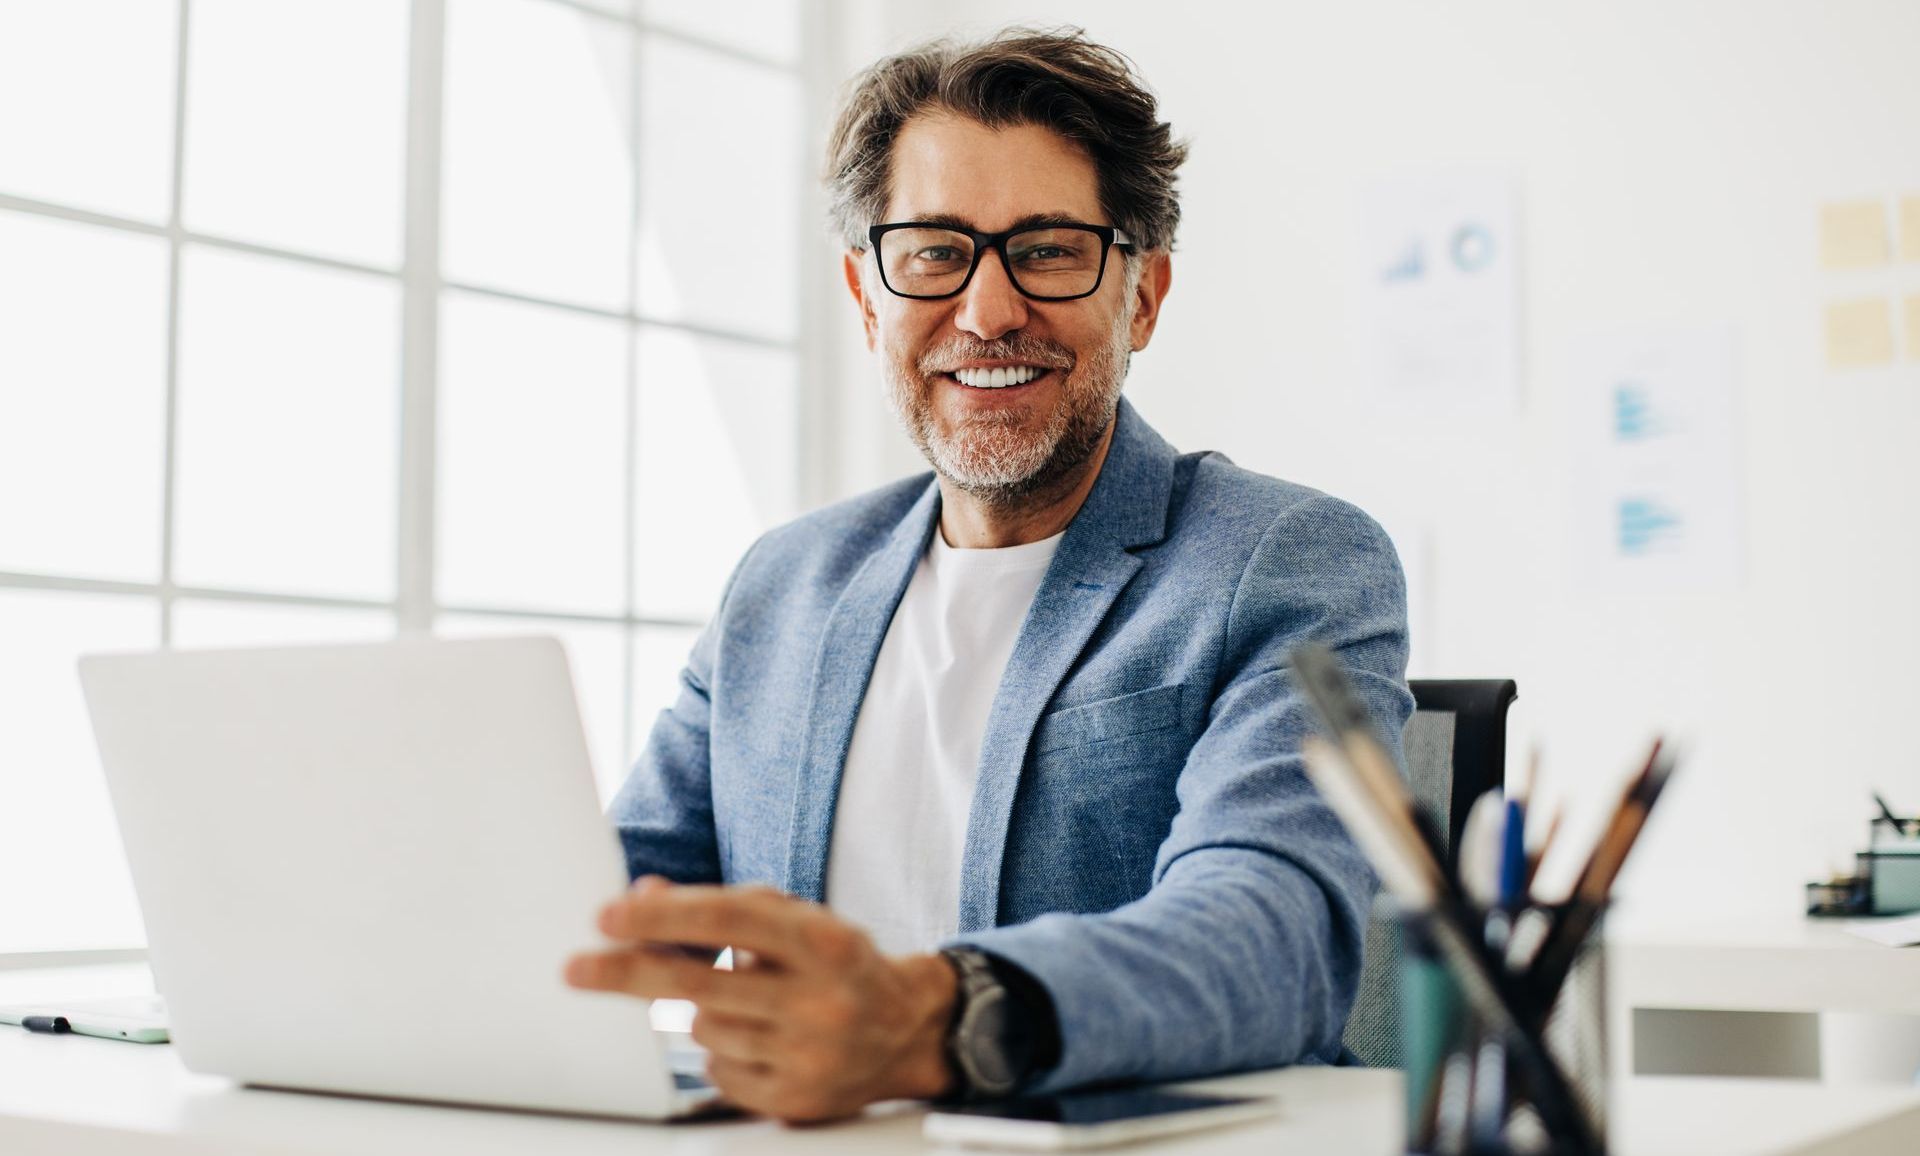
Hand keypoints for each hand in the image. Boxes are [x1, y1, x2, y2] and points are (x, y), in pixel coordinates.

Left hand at [563, 877, 957, 1120]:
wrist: (909, 1028)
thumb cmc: (838, 963)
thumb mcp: (794, 920)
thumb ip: (723, 906)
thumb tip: (645, 896)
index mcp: (823, 940)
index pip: (729, 919)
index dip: (663, 916)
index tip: (609, 915)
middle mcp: (819, 999)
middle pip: (699, 984)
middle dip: (628, 973)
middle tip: (576, 968)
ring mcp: (808, 1054)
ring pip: (703, 1029)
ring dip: (699, 1010)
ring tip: (742, 1000)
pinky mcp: (795, 1099)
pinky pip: (719, 1071)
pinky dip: (721, 1051)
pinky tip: (755, 1037)